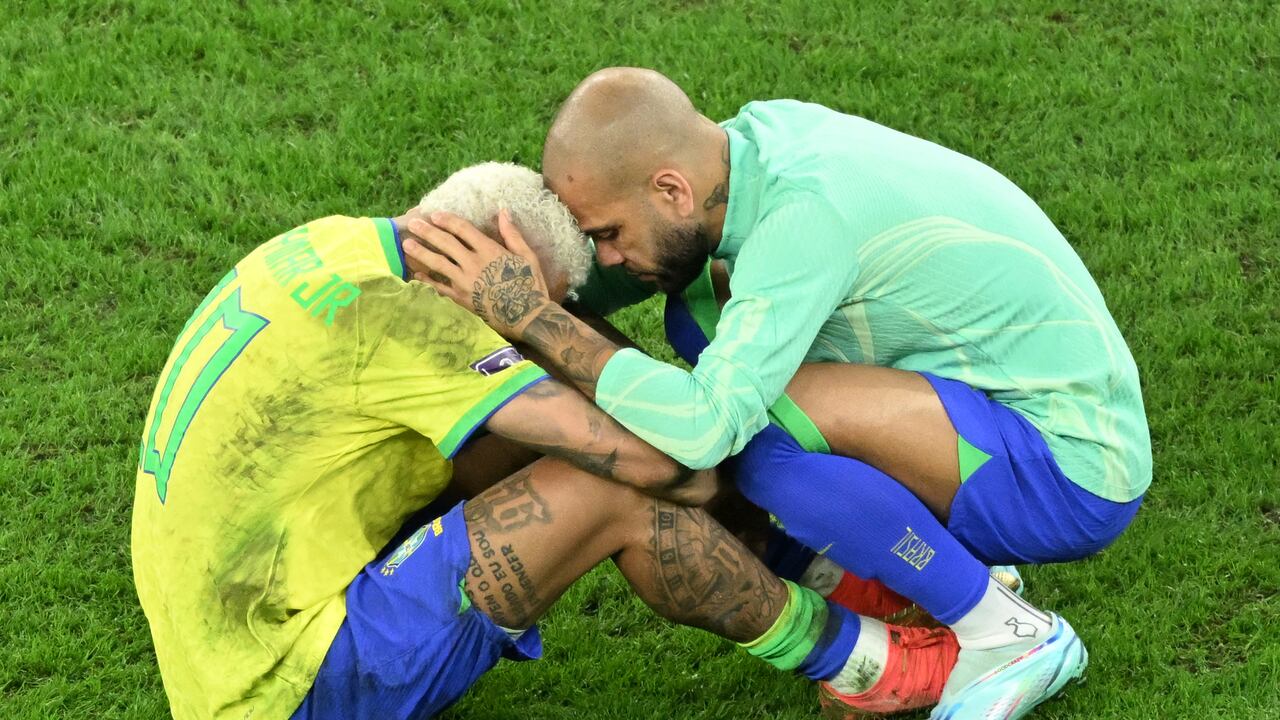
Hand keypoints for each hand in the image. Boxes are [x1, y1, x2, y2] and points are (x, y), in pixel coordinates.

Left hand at [402, 210, 550, 339]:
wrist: (529, 317)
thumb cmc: (530, 284)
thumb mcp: (527, 255)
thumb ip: (512, 234)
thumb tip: (503, 211)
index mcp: (490, 250)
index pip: (463, 230)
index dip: (448, 220)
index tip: (435, 215)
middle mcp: (473, 264)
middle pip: (445, 243)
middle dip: (427, 232)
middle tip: (413, 224)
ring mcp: (465, 283)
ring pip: (438, 264)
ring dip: (421, 253)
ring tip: (406, 245)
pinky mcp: (462, 300)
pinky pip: (439, 288)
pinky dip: (426, 280)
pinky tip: (416, 274)